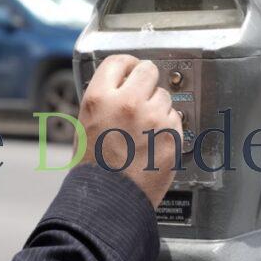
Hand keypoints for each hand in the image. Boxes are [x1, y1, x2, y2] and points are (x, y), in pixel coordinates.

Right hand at [78, 55, 182, 207]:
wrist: (110, 199)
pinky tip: (153, 141)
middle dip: (147, 81)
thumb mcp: (85, 124)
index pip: (119, 61)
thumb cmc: (94, 169)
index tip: (132, 69)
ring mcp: (153, 118)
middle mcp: (127, 102)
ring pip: (164, 96)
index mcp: (100, 97)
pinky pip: (175, 118)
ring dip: (158, 106)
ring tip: (144, 128)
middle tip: (144, 94)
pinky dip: (167, 126)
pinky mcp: (172, 134)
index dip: (128, 65)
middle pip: (148, 70)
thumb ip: (104, 100)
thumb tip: (120, 86)